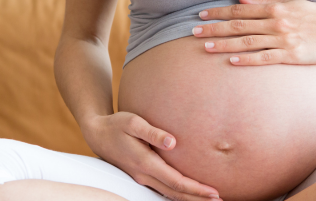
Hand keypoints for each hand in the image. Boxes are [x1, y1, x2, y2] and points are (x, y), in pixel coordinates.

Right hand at [80, 112, 220, 200]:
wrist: (97, 134)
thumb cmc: (116, 125)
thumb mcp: (132, 122)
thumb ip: (153, 132)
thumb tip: (172, 142)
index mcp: (145, 163)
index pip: (176, 181)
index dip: (196, 189)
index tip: (213, 192)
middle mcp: (144, 175)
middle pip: (175, 193)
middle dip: (197, 198)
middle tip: (219, 200)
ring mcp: (141, 178)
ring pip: (169, 194)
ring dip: (189, 199)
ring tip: (208, 199)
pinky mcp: (141, 177)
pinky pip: (163, 190)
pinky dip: (178, 194)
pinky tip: (188, 194)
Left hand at [192, 0, 315, 64]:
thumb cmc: (315, 16)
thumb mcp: (290, 3)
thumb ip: (265, 2)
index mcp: (274, 8)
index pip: (240, 10)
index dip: (219, 12)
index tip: (202, 16)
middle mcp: (275, 23)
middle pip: (238, 25)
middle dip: (214, 29)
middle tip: (194, 33)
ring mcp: (282, 39)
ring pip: (247, 42)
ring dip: (224, 44)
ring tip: (205, 48)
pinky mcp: (290, 55)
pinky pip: (264, 58)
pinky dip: (246, 60)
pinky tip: (231, 61)